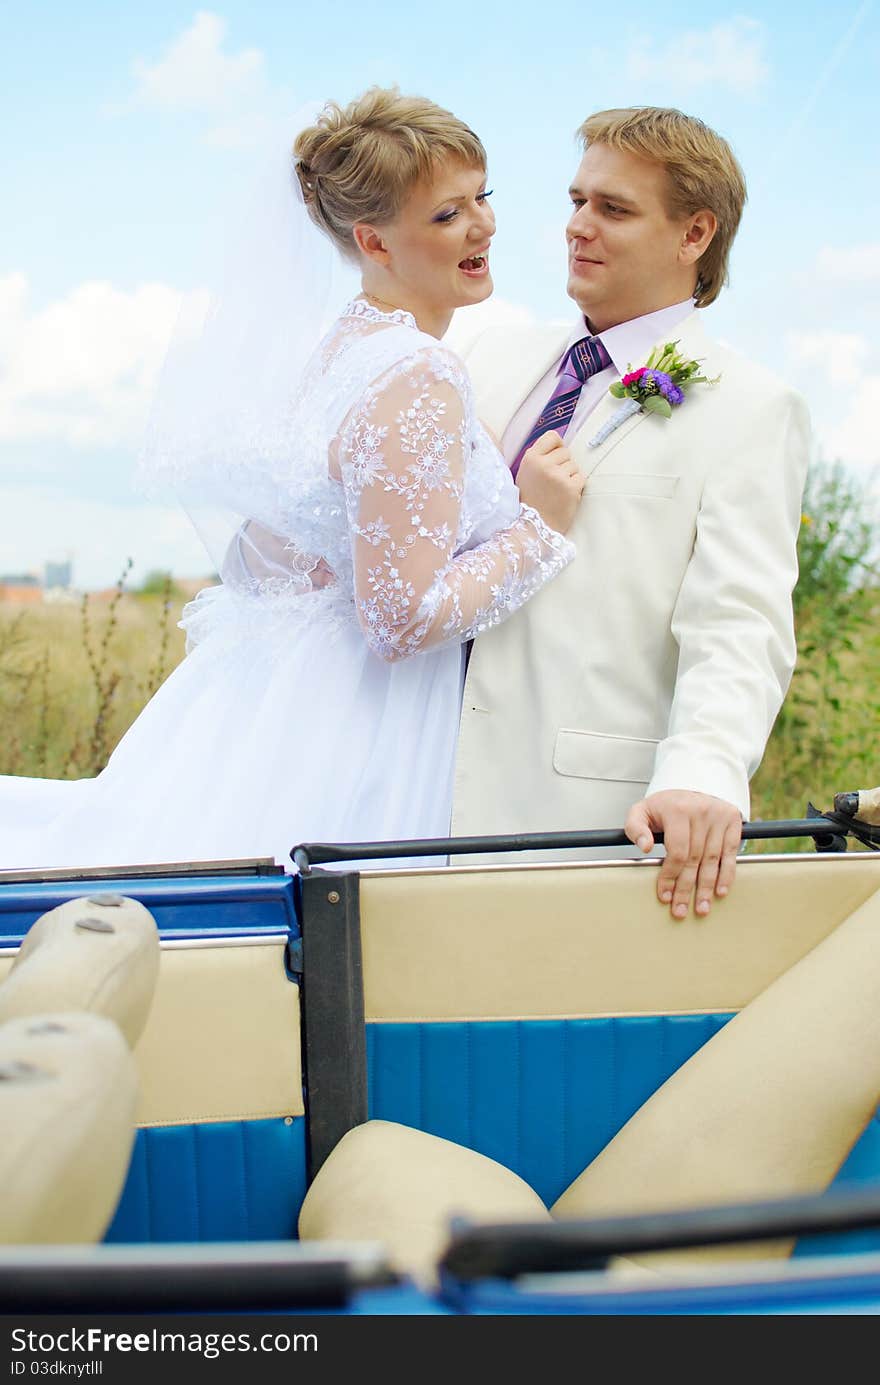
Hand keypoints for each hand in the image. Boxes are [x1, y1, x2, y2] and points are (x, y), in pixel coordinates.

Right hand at [516, 430, 584, 534]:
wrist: (532, 527)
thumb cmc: (530, 501)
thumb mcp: (525, 473)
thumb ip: (539, 458)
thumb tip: (559, 446)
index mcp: (530, 458)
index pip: (552, 436)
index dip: (557, 446)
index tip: (555, 457)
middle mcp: (544, 464)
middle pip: (565, 452)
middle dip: (563, 464)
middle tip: (553, 482)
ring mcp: (558, 475)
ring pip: (574, 465)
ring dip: (569, 477)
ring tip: (557, 491)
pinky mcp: (571, 487)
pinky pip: (581, 478)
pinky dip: (575, 487)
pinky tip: (564, 497)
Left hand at [625, 790, 741, 918]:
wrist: (692, 785)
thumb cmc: (665, 806)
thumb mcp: (642, 811)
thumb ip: (635, 827)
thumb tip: (644, 847)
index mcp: (677, 809)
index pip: (676, 851)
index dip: (670, 876)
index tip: (664, 895)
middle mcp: (701, 811)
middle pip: (694, 859)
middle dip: (686, 889)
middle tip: (680, 910)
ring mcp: (719, 816)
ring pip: (712, 860)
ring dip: (707, 887)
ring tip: (701, 908)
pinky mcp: (732, 821)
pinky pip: (731, 853)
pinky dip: (727, 874)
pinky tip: (720, 891)